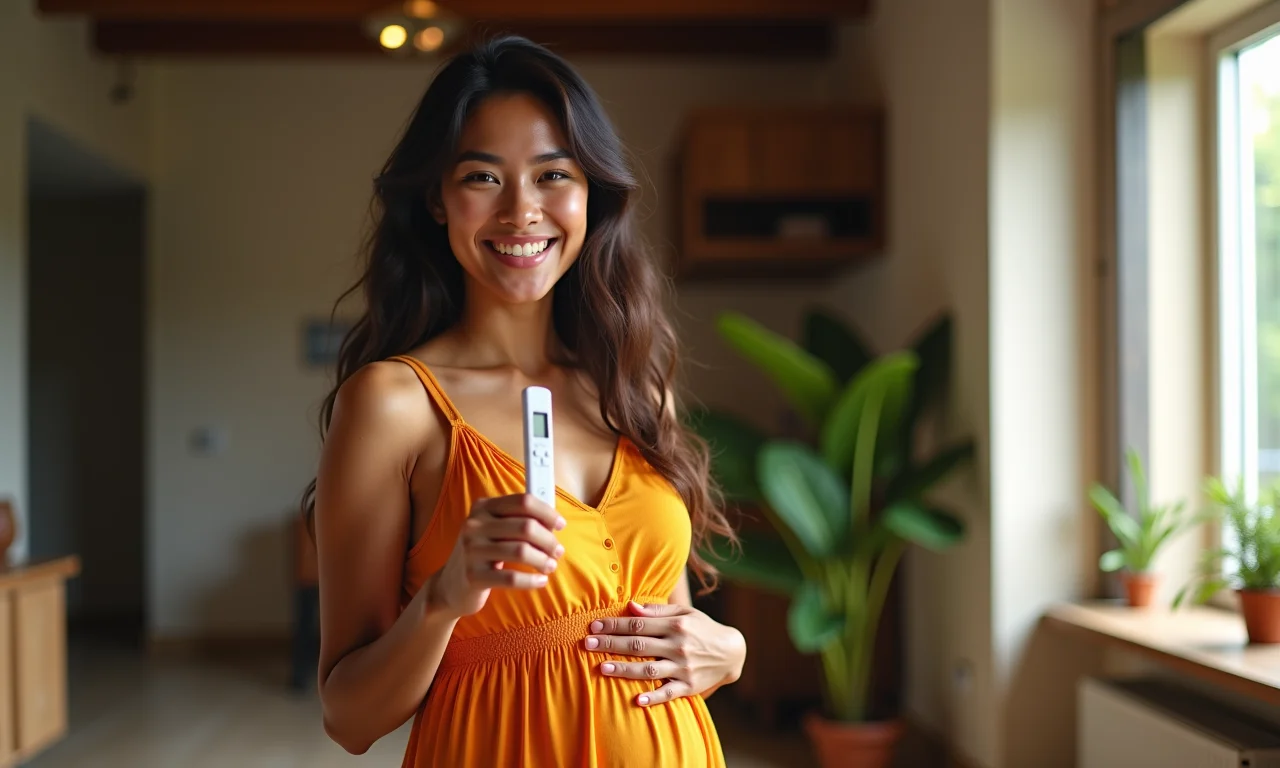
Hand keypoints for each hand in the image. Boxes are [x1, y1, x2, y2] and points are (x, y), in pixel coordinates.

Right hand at [427, 494, 564, 619]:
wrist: (450, 586)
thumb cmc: (482, 554)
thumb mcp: (493, 530)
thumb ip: (517, 520)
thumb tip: (553, 520)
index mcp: (482, 508)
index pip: (523, 502)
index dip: (547, 512)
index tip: (560, 524)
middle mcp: (474, 525)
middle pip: (526, 526)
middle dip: (549, 540)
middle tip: (557, 551)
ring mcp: (472, 550)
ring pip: (522, 551)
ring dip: (543, 560)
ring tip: (549, 566)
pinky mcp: (473, 576)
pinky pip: (512, 578)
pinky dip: (532, 580)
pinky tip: (540, 581)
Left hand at [583, 601, 745, 706]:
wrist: (732, 652)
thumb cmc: (702, 628)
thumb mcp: (684, 613)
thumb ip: (657, 610)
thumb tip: (630, 606)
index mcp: (676, 625)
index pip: (638, 624)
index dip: (614, 625)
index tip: (593, 626)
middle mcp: (678, 645)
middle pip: (638, 645)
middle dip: (611, 644)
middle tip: (587, 644)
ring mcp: (684, 667)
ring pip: (649, 669)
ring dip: (624, 669)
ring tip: (602, 668)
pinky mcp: (689, 686)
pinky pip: (668, 693)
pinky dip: (654, 697)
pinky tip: (637, 700)